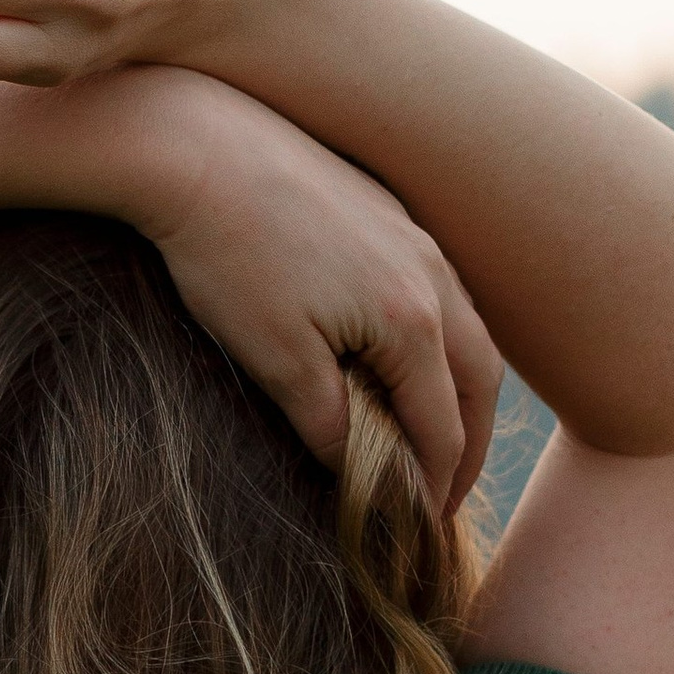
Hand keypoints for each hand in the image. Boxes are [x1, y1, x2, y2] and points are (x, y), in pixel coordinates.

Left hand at [119, 74, 501, 506]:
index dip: (434, 487)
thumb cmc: (226, 255)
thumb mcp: (274, 359)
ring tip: (434, 434)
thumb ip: (327, 424)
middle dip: (468, 446)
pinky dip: (441, 340)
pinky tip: (407, 356)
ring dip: (460, 391)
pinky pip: (441, 289)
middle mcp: (431, 276)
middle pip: (479, 381)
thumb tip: (358, 469)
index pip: (443, 428)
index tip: (419, 530)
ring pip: (468, 330)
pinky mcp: (386, 210)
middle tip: (444, 497)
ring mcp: (414, 236)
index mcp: (411, 322)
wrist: (195, 142)